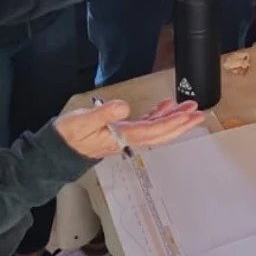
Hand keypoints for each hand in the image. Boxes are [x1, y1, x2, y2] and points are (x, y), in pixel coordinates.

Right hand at [53, 99, 203, 158]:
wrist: (57, 148)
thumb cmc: (68, 135)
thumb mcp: (82, 121)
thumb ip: (103, 114)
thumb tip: (124, 107)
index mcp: (121, 136)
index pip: (153, 130)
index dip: (171, 123)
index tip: (187, 115)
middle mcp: (128, 138)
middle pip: (161, 133)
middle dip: (181, 124)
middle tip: (198, 112)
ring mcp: (125, 135)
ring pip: (156, 129)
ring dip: (173, 119)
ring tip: (188, 107)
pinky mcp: (121, 131)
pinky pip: (146, 124)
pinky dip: (157, 115)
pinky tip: (164, 106)